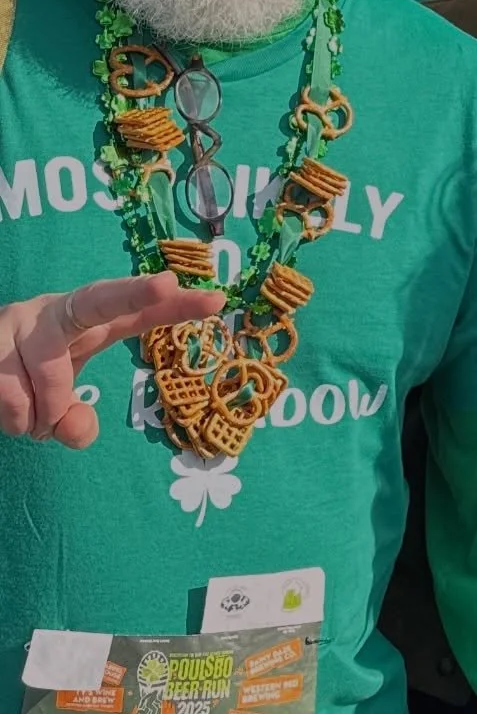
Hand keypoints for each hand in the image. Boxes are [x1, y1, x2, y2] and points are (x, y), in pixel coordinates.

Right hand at [0, 273, 225, 447]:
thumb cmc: (25, 383)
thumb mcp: (57, 407)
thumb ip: (73, 423)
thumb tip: (76, 429)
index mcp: (88, 325)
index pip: (137, 314)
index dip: (176, 308)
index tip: (218, 300)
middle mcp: (59, 312)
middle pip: (101, 300)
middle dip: (135, 292)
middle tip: (166, 284)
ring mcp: (23, 319)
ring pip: (49, 375)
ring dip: (40, 416)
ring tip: (31, 417)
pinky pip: (13, 394)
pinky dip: (16, 419)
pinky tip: (10, 410)